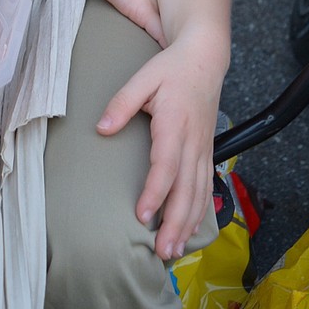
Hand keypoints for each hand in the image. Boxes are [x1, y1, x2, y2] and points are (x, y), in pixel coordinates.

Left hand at [95, 39, 222, 259]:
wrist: (205, 57)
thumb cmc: (171, 68)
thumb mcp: (142, 78)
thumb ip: (121, 103)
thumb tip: (101, 129)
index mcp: (175, 124)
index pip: (166, 166)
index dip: (155, 193)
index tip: (142, 215)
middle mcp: (193, 141)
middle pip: (186, 190)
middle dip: (175, 223)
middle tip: (161, 251)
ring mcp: (203, 147)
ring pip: (199, 193)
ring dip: (188, 224)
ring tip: (174, 251)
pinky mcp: (207, 150)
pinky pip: (206, 186)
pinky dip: (200, 211)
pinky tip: (191, 230)